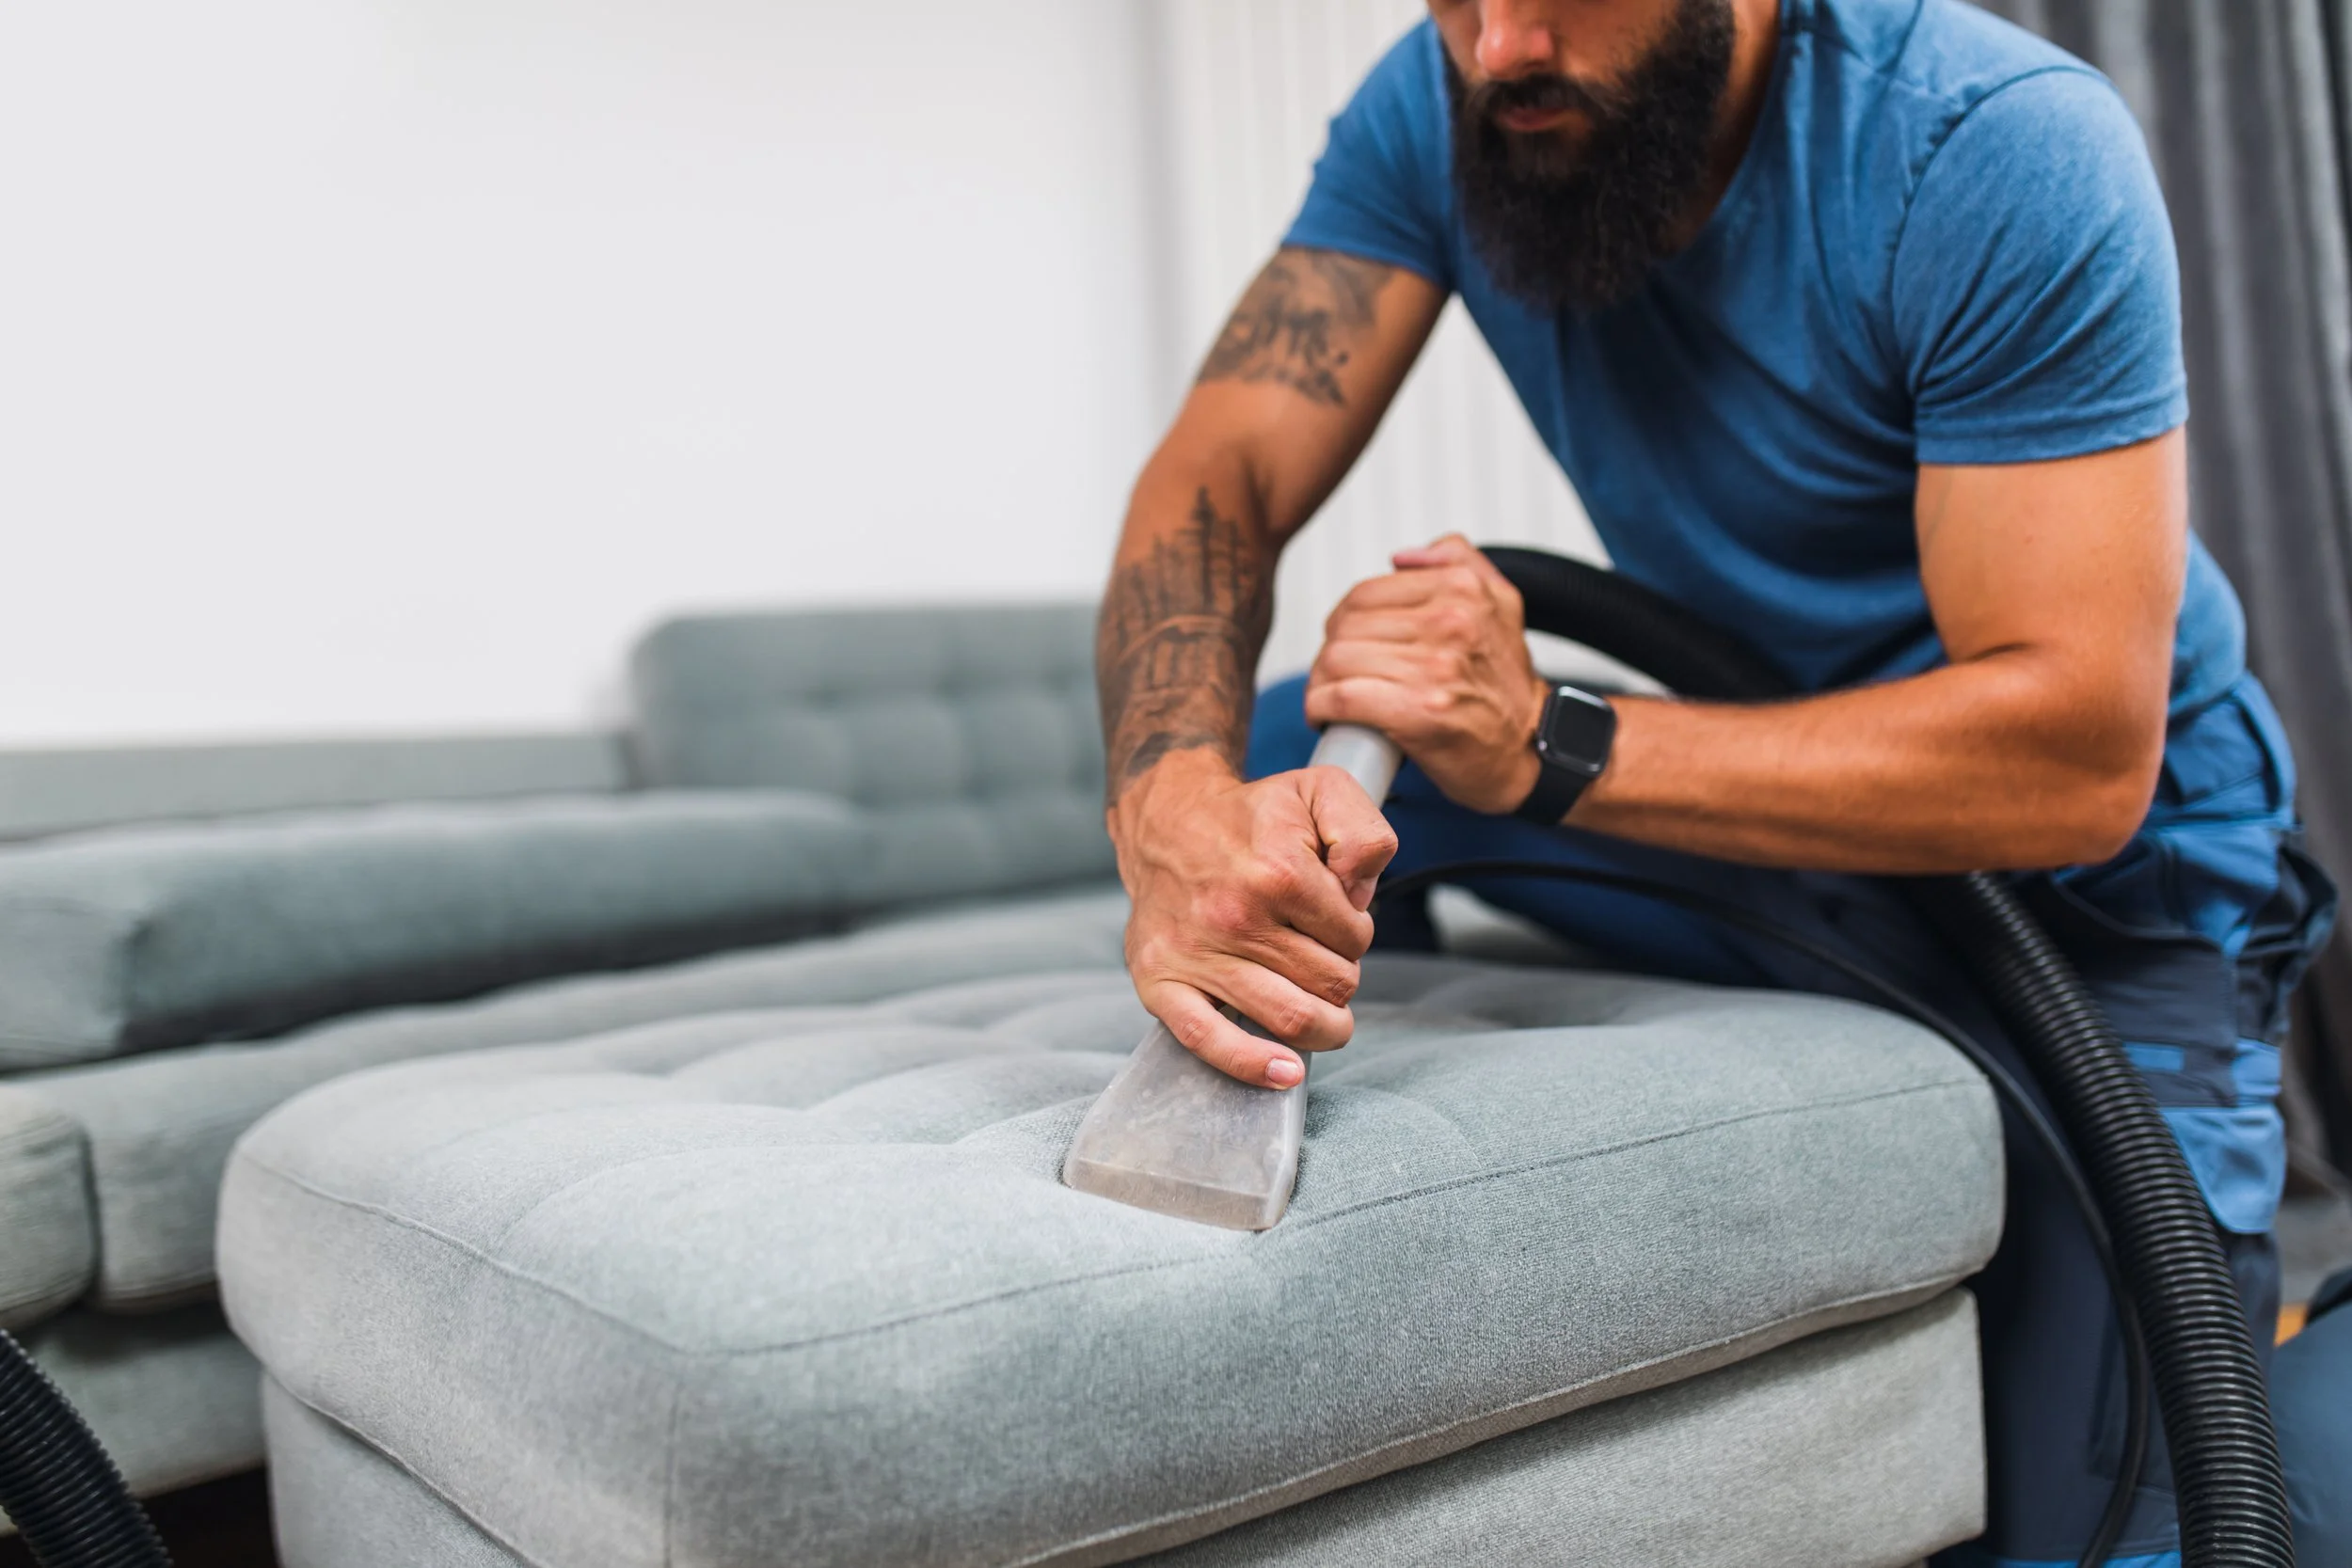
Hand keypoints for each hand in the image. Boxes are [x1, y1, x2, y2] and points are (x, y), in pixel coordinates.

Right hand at [1109, 750, 1397, 1087]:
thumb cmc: (1253, 815)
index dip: (1355, 930)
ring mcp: (1195, 954)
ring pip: (1290, 1019)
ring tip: (1321, 1008)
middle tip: (1318, 951)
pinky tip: (1286, 1072)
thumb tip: (1360, 896)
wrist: (1167, 821)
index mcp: (1277, 871)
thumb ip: (1365, 833)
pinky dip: (1253, 1066)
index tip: (1334, 917)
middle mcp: (1234, 916)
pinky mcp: (1160, 982)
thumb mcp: (1324, 791)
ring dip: (1322, 1022)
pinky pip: (1209, 1041)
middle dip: (1339, 973)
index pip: (1353, 937)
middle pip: (1330, 983)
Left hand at [1305, 535, 1547, 814]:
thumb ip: (1459, 561)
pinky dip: (1322, 707)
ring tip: (1330, 698)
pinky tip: (1328, 716)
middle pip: (1345, 627)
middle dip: (1328, 655)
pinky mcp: (1419, 712)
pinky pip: (1342, 697)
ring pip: (1337, 661)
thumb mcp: (1501, 604)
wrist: (1530, 747)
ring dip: (1321, 684)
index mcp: (1463, 590)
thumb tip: (1402, 558)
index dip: (1342, 623)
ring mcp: (1435, 668)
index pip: (1365, 593)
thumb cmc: (1506, 684)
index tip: (1345, 645)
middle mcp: (1450, 623)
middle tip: (1334, 677)